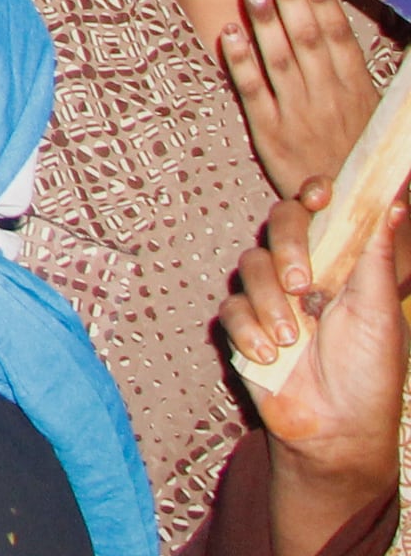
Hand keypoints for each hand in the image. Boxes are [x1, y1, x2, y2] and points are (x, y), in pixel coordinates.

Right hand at [224, 185, 406, 524]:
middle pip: (279, 224)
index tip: (320, 196)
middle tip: (302, 286)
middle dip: (288, 250)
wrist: (336, 431)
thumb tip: (395, 202)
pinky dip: (249, 333)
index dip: (315, 194)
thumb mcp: (379, 312)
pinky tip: (270, 357)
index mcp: (340, 262)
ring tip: (292, 341)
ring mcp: (269, 297)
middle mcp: (302, 271)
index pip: (321, 211)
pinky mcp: (242, 326)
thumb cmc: (369, 373)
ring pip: (250, 266)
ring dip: (270, 304)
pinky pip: (231, 310)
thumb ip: (378, 255)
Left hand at [225, 0, 383, 198]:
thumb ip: (354, 72)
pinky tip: (229, 33)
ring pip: (280, 58)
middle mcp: (328, 95)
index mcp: (356, 88)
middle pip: (307, 37)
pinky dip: (241, 61)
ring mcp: (298, 113)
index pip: (338, 34)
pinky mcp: (270, 132)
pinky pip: (254, 91)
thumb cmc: (357, 155)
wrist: (347, 208)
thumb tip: (341, 28)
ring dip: (265, 21)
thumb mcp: (372, 114)